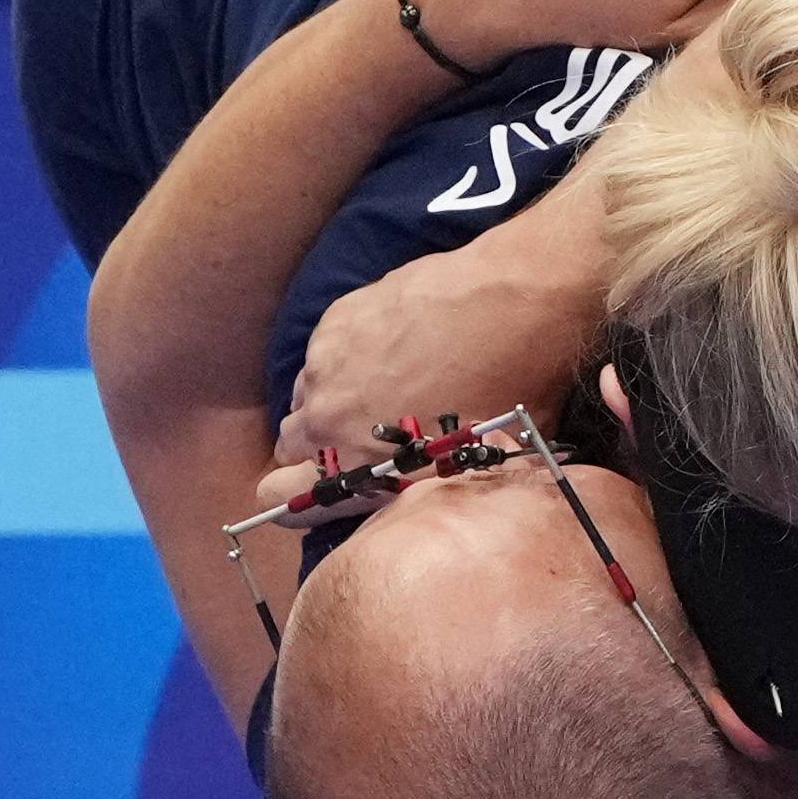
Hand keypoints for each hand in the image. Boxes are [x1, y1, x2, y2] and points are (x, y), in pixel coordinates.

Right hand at [272, 237, 591, 472]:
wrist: (514, 301)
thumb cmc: (509, 388)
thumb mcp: (475, 461)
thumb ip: (425, 480)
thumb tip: (425, 481)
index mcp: (357, 464)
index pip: (283, 498)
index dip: (301, 494)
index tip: (328, 481)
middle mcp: (326, 417)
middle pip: (291, 443)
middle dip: (320, 444)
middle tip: (363, 433)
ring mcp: (325, 362)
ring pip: (307, 393)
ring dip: (333, 396)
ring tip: (381, 384)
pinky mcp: (337, 318)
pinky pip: (324, 350)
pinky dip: (347, 353)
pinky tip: (390, 345)